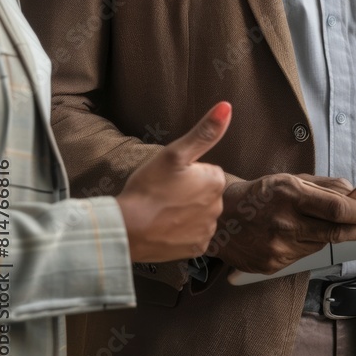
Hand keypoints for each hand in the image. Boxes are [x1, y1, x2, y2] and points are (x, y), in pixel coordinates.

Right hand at [116, 102, 230, 261]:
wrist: (128, 229)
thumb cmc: (149, 187)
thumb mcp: (175, 153)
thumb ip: (204, 131)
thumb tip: (227, 106)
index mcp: (216, 181)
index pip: (207, 170)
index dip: (186, 172)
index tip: (169, 177)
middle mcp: (218, 207)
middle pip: (204, 192)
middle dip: (188, 191)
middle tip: (163, 192)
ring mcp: (207, 230)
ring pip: (199, 213)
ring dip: (184, 211)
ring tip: (161, 209)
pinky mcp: (196, 249)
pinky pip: (193, 234)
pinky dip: (181, 231)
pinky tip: (164, 227)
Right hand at [211, 173, 355, 273]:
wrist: (220, 218)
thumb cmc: (256, 195)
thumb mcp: (288, 179)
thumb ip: (322, 185)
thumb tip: (351, 191)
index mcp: (288, 193)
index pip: (335, 207)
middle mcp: (284, 221)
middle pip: (333, 230)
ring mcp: (278, 246)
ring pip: (320, 244)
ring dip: (332, 235)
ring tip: (332, 225)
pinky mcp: (273, 265)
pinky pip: (303, 256)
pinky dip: (309, 245)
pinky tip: (302, 235)